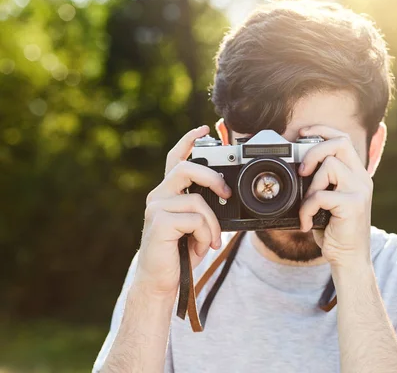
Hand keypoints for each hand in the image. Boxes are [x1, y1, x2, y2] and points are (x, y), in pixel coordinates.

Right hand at [134, 125, 231, 296]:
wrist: (161, 281)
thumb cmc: (180, 253)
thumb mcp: (195, 225)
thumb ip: (203, 207)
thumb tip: (225, 195)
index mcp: (167, 193)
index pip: (175, 159)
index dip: (188, 141)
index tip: (203, 129)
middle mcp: (158, 196)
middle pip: (186, 168)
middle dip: (213, 177)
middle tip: (227, 194)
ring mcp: (156, 208)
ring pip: (197, 200)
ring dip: (212, 223)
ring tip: (210, 240)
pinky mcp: (159, 223)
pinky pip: (195, 219)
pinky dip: (205, 234)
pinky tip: (201, 247)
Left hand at [298, 125, 372, 267]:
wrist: (349, 259)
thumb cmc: (334, 230)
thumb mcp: (326, 201)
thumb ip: (320, 182)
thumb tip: (296, 167)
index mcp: (355, 173)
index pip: (343, 138)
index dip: (322, 130)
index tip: (302, 134)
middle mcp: (361, 178)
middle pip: (339, 143)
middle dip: (314, 151)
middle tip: (302, 171)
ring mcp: (359, 190)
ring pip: (330, 166)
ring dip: (310, 186)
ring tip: (308, 207)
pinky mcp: (353, 205)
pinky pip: (321, 195)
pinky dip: (307, 208)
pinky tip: (307, 222)